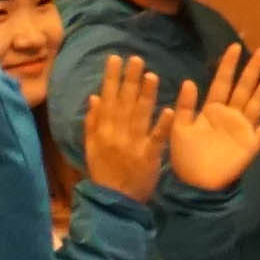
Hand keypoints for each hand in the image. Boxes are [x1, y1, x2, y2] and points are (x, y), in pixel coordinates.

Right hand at [75, 55, 165, 200]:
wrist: (113, 200)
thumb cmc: (103, 172)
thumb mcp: (91, 147)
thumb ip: (92, 121)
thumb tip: (95, 97)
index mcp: (102, 130)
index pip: (107, 99)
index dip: (111, 78)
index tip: (115, 59)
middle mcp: (116, 134)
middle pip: (124, 103)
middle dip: (129, 80)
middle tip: (136, 59)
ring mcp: (133, 144)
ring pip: (139, 116)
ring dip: (145, 95)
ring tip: (152, 75)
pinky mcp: (148, 157)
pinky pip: (156, 138)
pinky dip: (161, 124)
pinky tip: (167, 109)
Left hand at [166, 53, 259, 195]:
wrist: (196, 185)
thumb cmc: (185, 158)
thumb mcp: (179, 129)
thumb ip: (185, 106)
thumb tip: (189, 81)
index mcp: (210, 110)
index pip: (221, 82)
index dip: (228, 66)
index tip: (235, 46)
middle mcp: (229, 115)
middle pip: (243, 88)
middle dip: (253, 69)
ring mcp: (242, 128)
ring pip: (257, 101)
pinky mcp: (252, 143)